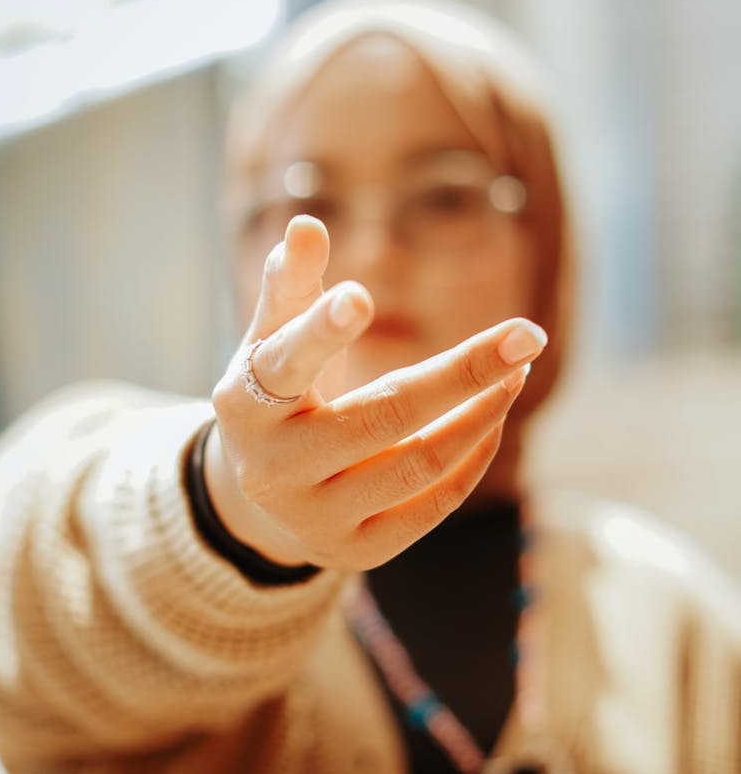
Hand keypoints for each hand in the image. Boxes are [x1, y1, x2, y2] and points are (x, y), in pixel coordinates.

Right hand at [205, 216, 546, 571]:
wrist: (262, 495)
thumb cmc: (279, 394)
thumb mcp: (272, 339)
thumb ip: (292, 284)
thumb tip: (308, 222)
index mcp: (246, 403)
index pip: (287, 363)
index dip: (323, 331)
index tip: (362, 296)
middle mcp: (273, 468)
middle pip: (383, 415)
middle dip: (463, 372)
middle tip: (528, 333)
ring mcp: (314, 516)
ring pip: (419, 462)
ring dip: (481, 411)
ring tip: (517, 370)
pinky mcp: (355, 551)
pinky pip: (432, 504)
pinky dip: (473, 455)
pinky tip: (493, 414)